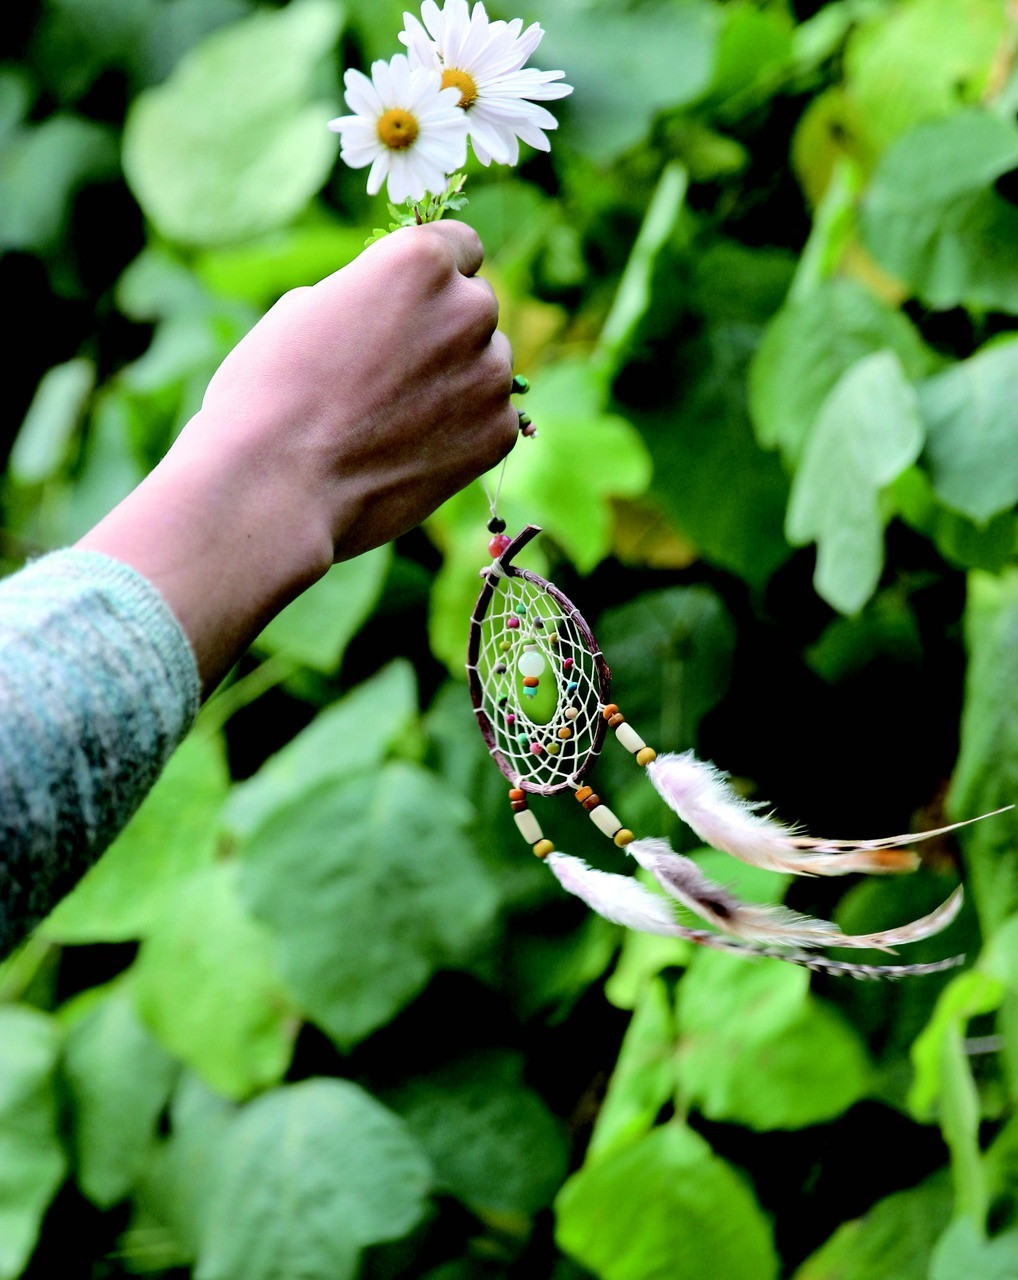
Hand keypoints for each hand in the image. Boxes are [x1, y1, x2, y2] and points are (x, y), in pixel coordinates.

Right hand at [78, 222, 516, 690]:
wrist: (276, 487)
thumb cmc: (269, 394)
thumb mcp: (304, 310)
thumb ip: (365, 297)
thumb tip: (388, 311)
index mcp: (420, 260)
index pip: (460, 247)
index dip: (435, 276)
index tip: (417, 302)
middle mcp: (468, 309)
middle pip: (475, 307)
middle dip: (445, 330)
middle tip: (394, 373)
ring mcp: (490, 376)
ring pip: (488, 365)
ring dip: (457, 381)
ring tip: (396, 419)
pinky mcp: (497, 435)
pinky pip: (492, 420)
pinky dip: (464, 433)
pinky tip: (412, 451)